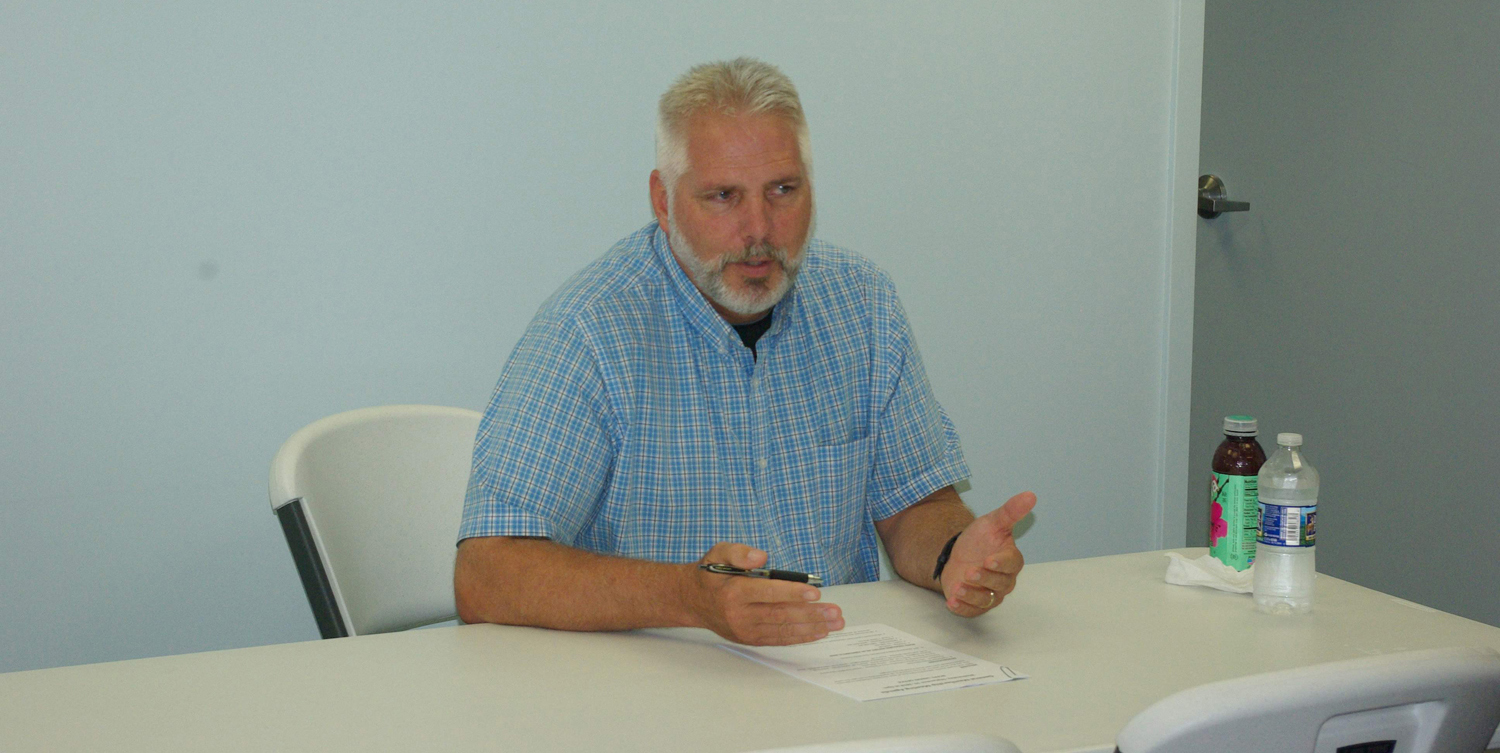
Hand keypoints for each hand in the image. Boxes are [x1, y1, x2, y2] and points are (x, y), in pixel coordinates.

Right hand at [687, 542, 843, 645]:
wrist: (692, 600)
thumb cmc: (709, 574)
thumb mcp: (718, 552)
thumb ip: (739, 552)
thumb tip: (761, 557)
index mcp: (734, 592)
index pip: (768, 593)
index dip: (793, 593)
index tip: (816, 592)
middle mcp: (739, 615)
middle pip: (780, 615)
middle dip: (811, 614)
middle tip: (835, 612)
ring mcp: (745, 630)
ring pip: (783, 630)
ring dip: (812, 627)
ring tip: (834, 623)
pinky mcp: (750, 639)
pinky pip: (778, 639)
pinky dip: (799, 637)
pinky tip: (818, 632)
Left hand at [941, 492, 1035, 616]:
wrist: (957, 553)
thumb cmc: (980, 540)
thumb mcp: (993, 522)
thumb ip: (1011, 511)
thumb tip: (1030, 495)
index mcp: (1010, 560)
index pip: (1011, 564)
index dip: (1001, 563)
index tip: (989, 560)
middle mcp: (1003, 580)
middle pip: (1000, 584)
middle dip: (985, 579)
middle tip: (969, 571)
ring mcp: (990, 593)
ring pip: (986, 599)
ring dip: (972, 596)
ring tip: (958, 587)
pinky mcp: (975, 605)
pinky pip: (972, 611)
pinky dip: (962, 608)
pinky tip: (951, 602)